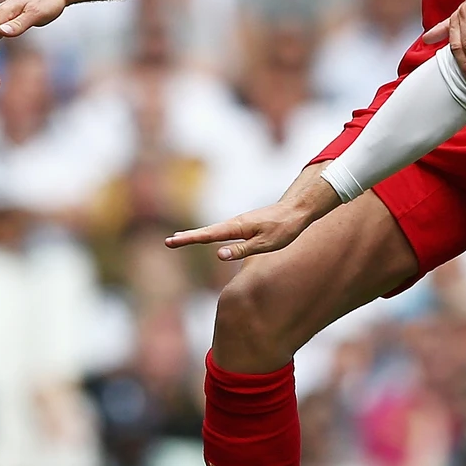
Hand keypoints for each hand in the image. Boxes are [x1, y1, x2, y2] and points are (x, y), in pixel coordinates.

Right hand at [165, 202, 315, 261]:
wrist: (297, 209)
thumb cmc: (283, 228)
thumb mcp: (264, 244)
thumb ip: (241, 250)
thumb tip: (218, 255)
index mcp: (237, 227)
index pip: (208, 235)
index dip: (189, 239)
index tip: (172, 241)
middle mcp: (235, 223)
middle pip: (206, 232)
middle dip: (187, 237)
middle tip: (168, 242)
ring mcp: (240, 223)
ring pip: (214, 230)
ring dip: (195, 235)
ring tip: (178, 239)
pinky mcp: (245, 225)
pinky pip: (223, 231)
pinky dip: (209, 234)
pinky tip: (206, 237)